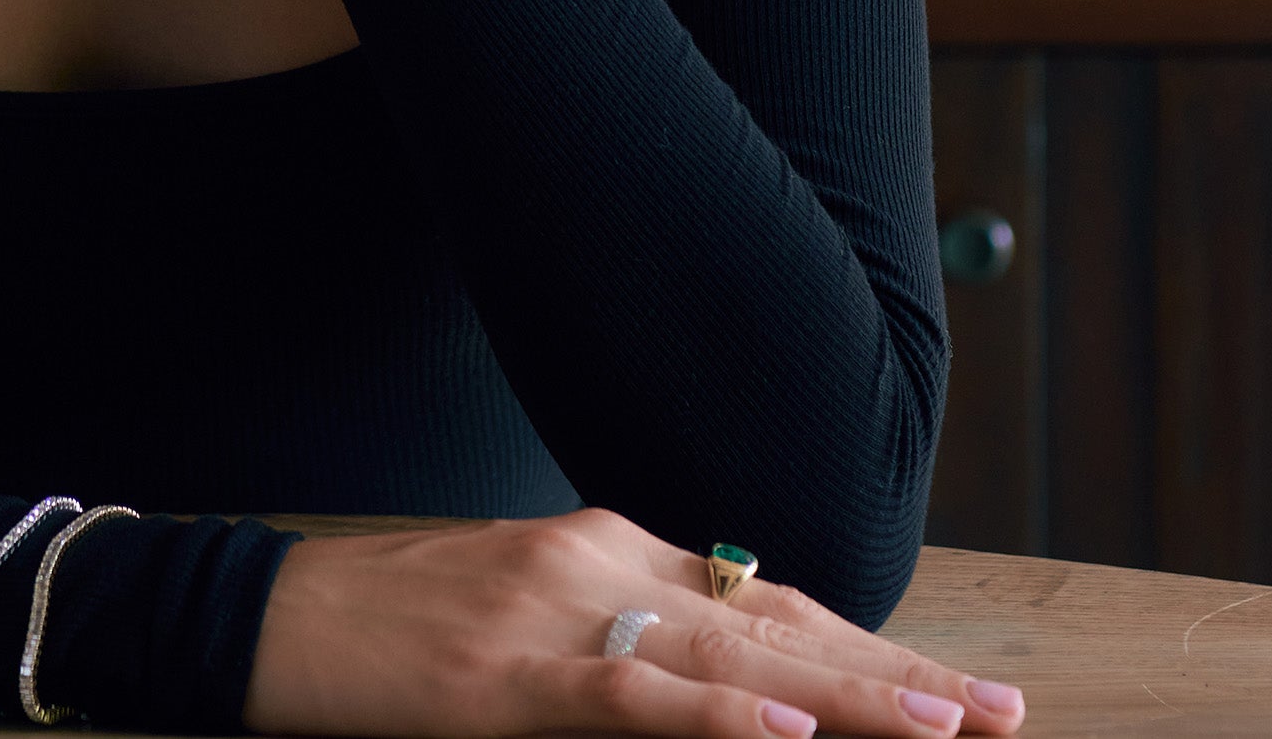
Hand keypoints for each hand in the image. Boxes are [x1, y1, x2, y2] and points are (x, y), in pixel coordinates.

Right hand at [243, 513, 1024, 738]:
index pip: (770, 601)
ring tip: (947, 726)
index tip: (961, 691)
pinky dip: (715, 716)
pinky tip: (788, 727)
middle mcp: (599, 561)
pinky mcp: (502, 671)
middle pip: (776, 622)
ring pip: (728, 658)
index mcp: (608, 550)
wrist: (269, 615)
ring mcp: (553, 608)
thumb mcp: (527, 620)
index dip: (872, 646)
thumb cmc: (395, 631)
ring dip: (849, 696)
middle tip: (1002, 716)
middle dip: (897, 675)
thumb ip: (627, 640)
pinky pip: (628, 695)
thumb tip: (739, 680)